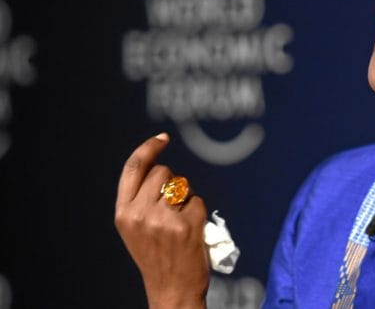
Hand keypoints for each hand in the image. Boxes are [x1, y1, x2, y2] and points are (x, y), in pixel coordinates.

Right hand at [115, 133, 208, 308]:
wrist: (171, 289)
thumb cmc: (157, 256)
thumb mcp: (135, 228)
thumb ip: (140, 200)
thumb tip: (159, 167)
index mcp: (123, 213)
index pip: (133, 168)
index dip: (148, 148)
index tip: (162, 138)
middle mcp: (140, 214)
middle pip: (163, 172)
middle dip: (172, 182)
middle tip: (173, 207)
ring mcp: (163, 219)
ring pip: (182, 185)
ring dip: (185, 197)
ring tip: (180, 222)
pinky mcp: (186, 225)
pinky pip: (198, 201)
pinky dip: (198, 213)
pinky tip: (192, 231)